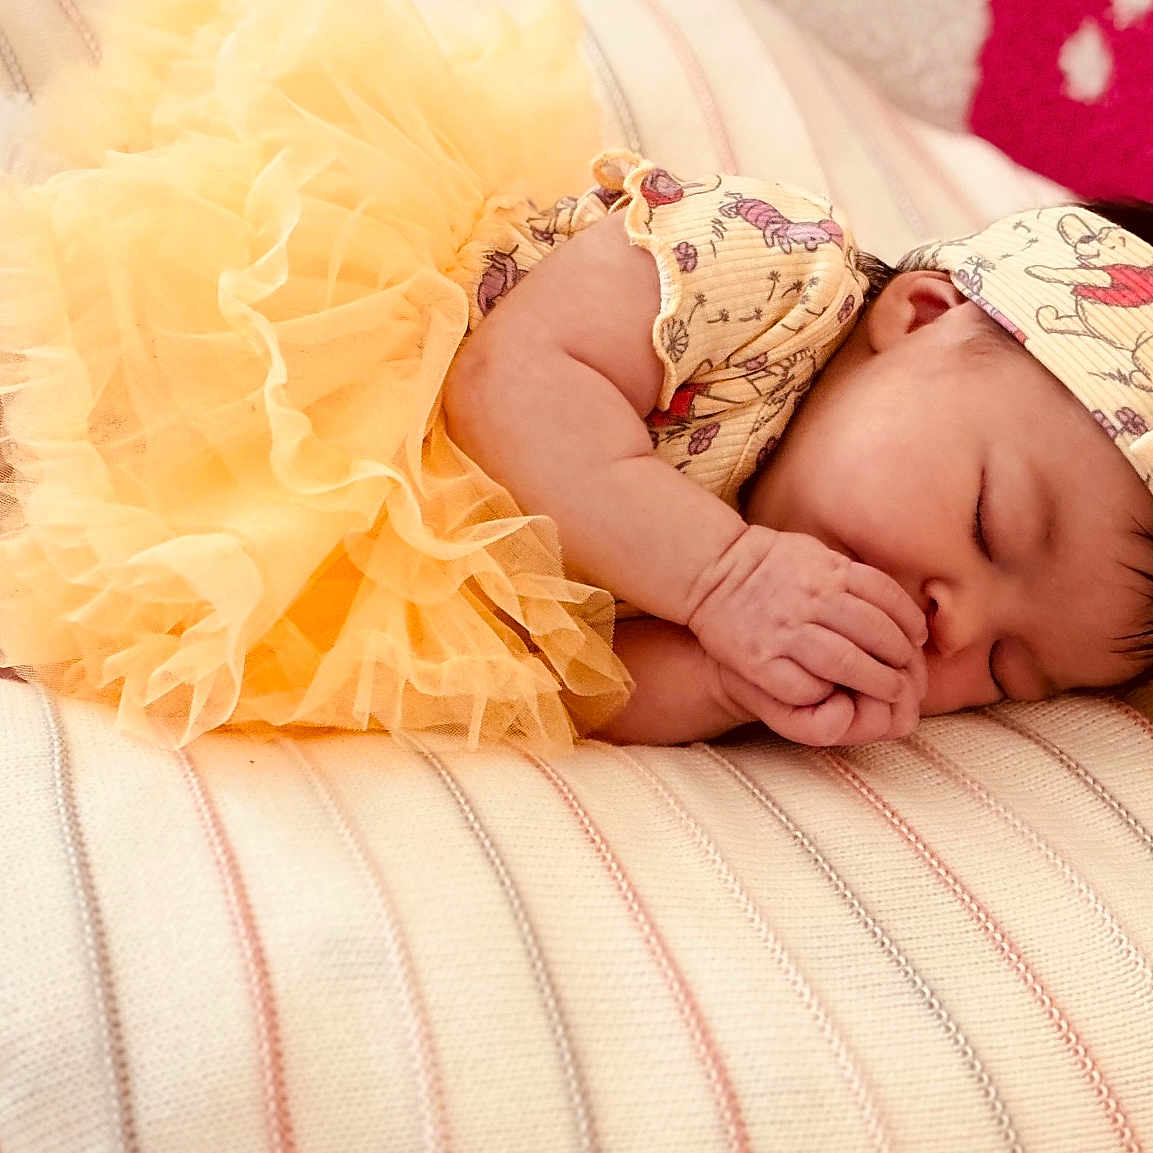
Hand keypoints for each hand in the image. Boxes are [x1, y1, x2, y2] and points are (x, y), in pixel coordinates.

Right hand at [687, 525, 927, 743]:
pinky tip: (839, 697)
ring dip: (875, 682)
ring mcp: (785, 629)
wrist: (710, 571)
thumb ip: (850, 574)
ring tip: (889, 693)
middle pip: (874, 632)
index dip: (910, 623)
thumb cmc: (768, 564)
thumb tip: (892, 602)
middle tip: (909, 676)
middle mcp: (811, 598)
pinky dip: (828, 694)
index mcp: (828, 570)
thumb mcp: (815, 552)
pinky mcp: (760, 659)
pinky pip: (803, 685)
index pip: (887, 598)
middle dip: (900, 658)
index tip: (917, 640)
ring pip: (846, 662)